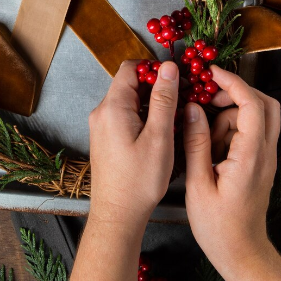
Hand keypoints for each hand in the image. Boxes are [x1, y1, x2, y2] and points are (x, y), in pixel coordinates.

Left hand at [88, 59, 178, 224]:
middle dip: (155, 86)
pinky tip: (158, 130)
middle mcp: (101, 112)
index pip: (130, 68)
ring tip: (172, 117)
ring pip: (128, 100)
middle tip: (180, 98)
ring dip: (150, 102)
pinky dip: (142, 115)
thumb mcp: (159, 137)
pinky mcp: (105, 136)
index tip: (175, 79)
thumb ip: (164, 99)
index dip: (153, 68)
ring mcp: (101, 125)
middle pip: (129, 83)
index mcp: (112, 107)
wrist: (117, 213)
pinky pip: (124, 115)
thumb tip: (169, 68)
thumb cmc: (139, 180)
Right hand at [183, 65, 280, 280]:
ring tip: (204, 138)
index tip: (212, 73)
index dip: (233, 83)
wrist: (241, 250)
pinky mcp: (259, 162)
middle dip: (235, 93)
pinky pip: (249, 132)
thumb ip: (196, 142)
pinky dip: (230, 129)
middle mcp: (264, 153)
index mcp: (250, 157)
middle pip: (263, 104)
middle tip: (207, 99)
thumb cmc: (218, 224)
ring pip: (255, 117)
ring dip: (228, 116)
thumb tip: (192, 109)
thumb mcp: (198, 183)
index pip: (252, 105)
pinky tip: (211, 148)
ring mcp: (264, 157)